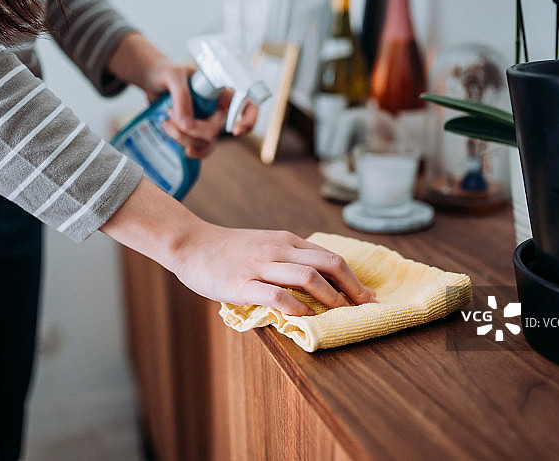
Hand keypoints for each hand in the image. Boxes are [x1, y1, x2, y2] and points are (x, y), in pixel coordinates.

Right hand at [101, 180, 375, 316]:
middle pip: (328, 264)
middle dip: (352, 288)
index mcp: (286, 240)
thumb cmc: (227, 250)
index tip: (368, 296)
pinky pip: (277, 295)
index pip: (330, 257)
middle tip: (365, 308)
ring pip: (308, 276)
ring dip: (331, 297)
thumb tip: (315, 281)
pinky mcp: (243, 283)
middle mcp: (279, 249)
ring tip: (343, 315)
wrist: (190, 244)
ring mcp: (261, 265)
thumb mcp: (264, 245)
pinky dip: (297, 307)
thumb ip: (287, 258)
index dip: (354, 278)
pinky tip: (306, 318)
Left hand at [106, 32, 256, 158]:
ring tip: (166, 123)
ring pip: (206, 142)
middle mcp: (218, 108)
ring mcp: (207, 122)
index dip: (248, 120)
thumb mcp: (173, 77)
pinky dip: (187, 147)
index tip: (234, 130)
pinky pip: (199, 148)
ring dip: (184, 138)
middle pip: (218, 130)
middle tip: (172, 116)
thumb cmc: (166, 72)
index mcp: (221, 91)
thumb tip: (187, 124)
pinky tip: (175, 139)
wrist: (152, 81)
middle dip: (194, 129)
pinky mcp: (195, 132)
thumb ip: (182, 97)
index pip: (247, 105)